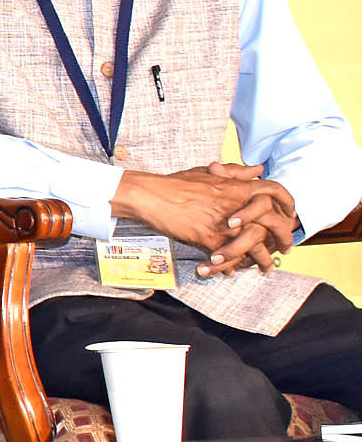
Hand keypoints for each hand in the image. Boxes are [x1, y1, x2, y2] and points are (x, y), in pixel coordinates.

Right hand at [111, 163, 292, 270]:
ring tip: (264, 268)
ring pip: (257, 245)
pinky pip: (230, 258)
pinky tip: (231, 272)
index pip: (276, 192)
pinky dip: (232, 267)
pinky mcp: (210, 240)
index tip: (290, 217)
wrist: (151, 195)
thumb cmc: (175, 183)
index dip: (288, 204)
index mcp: (237, 187)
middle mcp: (237, 204)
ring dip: (264, 260)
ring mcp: (224, 224)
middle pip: (275, 222)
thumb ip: (235, 172)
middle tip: (285, 249)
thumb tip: (258, 169)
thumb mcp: (207, 172)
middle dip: (284, 238)